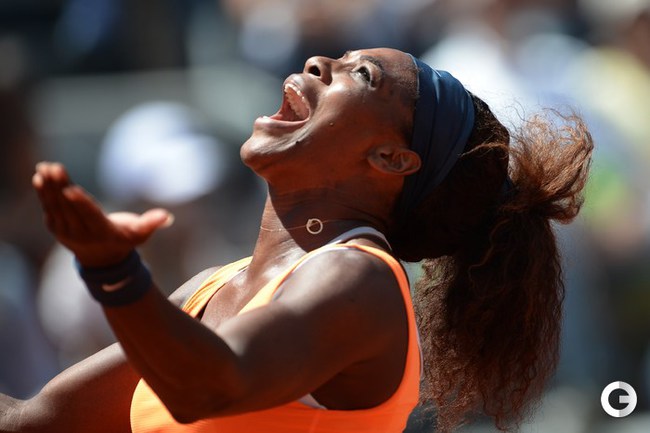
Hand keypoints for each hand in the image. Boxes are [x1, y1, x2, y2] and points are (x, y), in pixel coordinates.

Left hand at [32, 162, 173, 266]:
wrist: (101, 260)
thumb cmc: (124, 240)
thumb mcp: (140, 235)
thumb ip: (151, 224)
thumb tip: (167, 216)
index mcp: (102, 233)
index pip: (90, 216)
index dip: (80, 202)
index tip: (69, 189)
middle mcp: (81, 234)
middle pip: (69, 207)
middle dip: (60, 187)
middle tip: (54, 167)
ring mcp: (65, 231)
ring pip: (56, 206)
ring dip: (49, 186)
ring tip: (44, 167)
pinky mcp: (55, 227)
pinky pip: (48, 207)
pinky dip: (43, 192)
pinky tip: (39, 176)